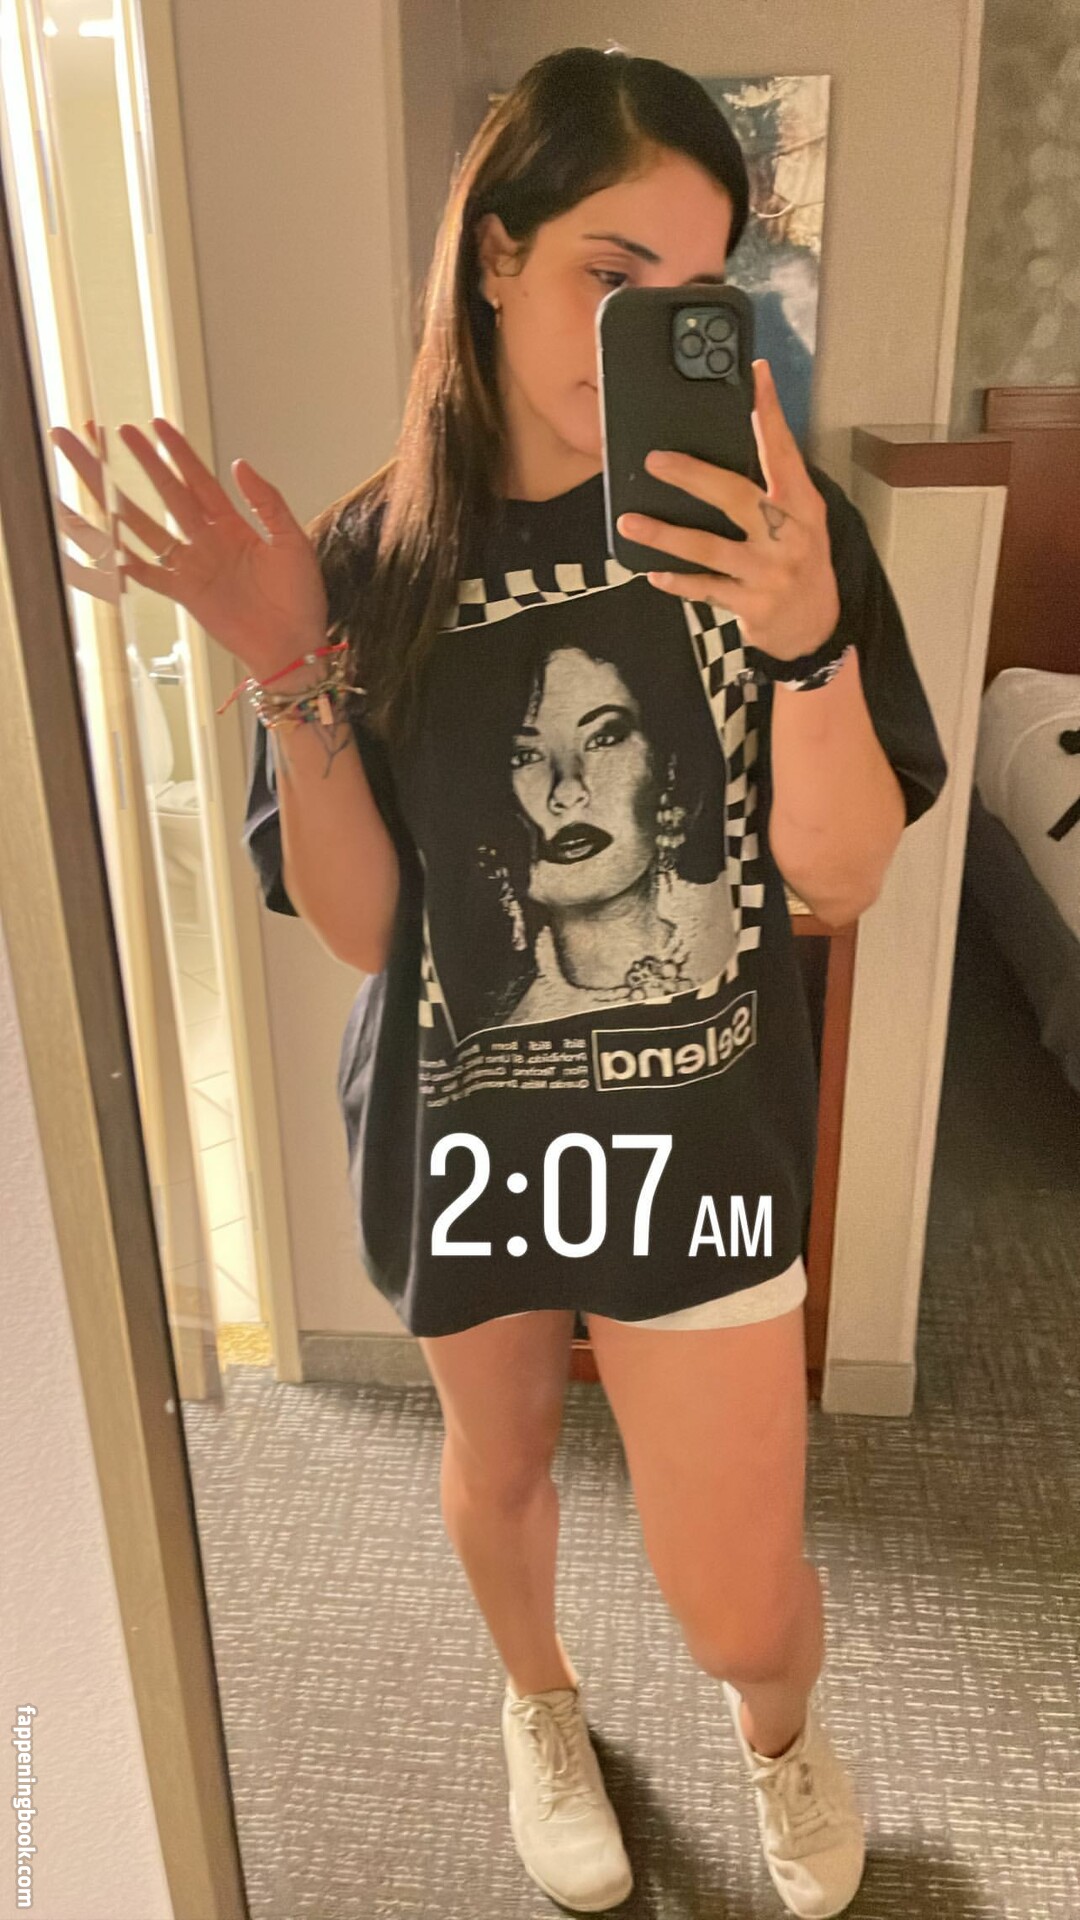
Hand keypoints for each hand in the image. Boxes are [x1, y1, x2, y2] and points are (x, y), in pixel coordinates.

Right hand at [47, 415, 327, 675]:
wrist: (295, 646)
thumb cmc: (300, 599)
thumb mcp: (291, 541)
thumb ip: (266, 502)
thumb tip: (240, 464)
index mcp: (233, 525)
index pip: (199, 479)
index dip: (178, 452)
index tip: (156, 425)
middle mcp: (207, 541)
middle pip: (166, 493)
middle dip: (141, 461)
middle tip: (116, 432)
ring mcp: (193, 566)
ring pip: (146, 525)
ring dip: (119, 500)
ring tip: (95, 473)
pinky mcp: (185, 594)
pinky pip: (149, 573)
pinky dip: (125, 561)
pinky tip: (102, 543)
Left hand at [614, 359, 840, 662]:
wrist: (816, 630)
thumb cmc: (801, 565)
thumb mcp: (802, 523)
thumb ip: (774, 489)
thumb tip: (725, 448)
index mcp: (803, 506)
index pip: (784, 451)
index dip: (769, 413)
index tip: (755, 376)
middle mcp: (789, 535)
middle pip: (735, 495)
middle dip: (692, 475)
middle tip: (654, 461)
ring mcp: (769, 572)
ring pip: (708, 548)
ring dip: (664, 536)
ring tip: (630, 522)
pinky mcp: (751, 605)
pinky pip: (705, 590)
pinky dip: (677, 582)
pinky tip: (652, 573)